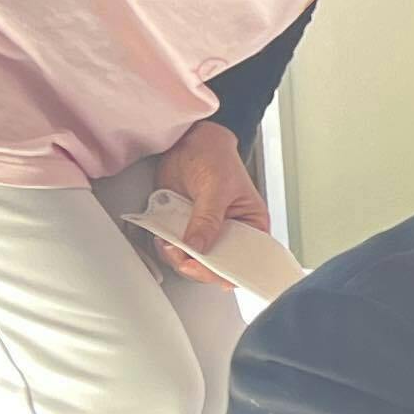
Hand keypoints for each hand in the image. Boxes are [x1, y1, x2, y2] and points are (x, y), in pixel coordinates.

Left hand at [144, 122, 268, 285]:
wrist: (188, 143)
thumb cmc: (215, 157)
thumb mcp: (216, 187)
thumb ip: (207, 218)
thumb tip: (198, 246)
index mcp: (251, 225)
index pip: (246, 258)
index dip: (229, 270)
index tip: (210, 270)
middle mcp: (230, 233)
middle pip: (218, 265)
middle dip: (198, 265)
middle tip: (184, 257)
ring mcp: (206, 232)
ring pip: (194, 260)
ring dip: (178, 256)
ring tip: (169, 243)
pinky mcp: (185, 229)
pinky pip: (177, 248)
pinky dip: (166, 248)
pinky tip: (163, 238)